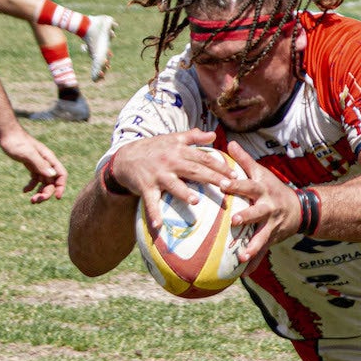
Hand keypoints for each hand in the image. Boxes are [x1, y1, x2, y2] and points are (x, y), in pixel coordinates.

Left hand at [0, 129, 67, 202]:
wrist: (7, 134)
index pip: (61, 175)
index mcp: (49, 159)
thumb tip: (53, 175)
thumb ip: (40, 164)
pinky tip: (24, 190)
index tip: (57, 197)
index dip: (61, 186)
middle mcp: (46, 163)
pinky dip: (31, 186)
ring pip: (43, 182)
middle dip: (46, 192)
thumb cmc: (17, 142)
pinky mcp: (31, 165)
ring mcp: (39, 164)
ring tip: (32, 200)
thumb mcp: (28, 154)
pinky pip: (35, 178)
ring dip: (39, 192)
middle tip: (36, 200)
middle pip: (51, 181)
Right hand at [111, 129, 230, 226]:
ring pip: (173, 185)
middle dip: (212, 178)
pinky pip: (150, 202)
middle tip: (228, 187)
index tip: (236, 174)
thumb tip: (212, 135)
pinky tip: (159, 226)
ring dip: (183, 193)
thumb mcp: (173, 139)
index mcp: (179, 150)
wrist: (124, 157)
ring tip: (196, 201)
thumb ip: (193, 137)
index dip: (221, 166)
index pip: (204, 158)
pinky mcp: (145, 187)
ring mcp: (158, 175)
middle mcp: (170, 162)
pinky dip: (153, 214)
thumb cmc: (154, 149)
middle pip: (194, 170)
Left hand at [222, 141, 303, 264]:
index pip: (248, 185)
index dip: (236, 184)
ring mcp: (272, 225)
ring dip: (253, 247)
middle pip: (258, 212)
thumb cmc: (273, 188)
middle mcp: (268, 208)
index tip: (222, 183)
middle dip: (247, 216)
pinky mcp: (272, 239)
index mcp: (263, 191)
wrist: (300, 209)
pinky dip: (254, 263)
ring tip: (242, 256)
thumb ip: (244, 160)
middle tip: (235, 220)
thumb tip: (228, 142)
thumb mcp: (261, 172)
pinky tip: (243, 274)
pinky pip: (263, 252)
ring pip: (262, 237)